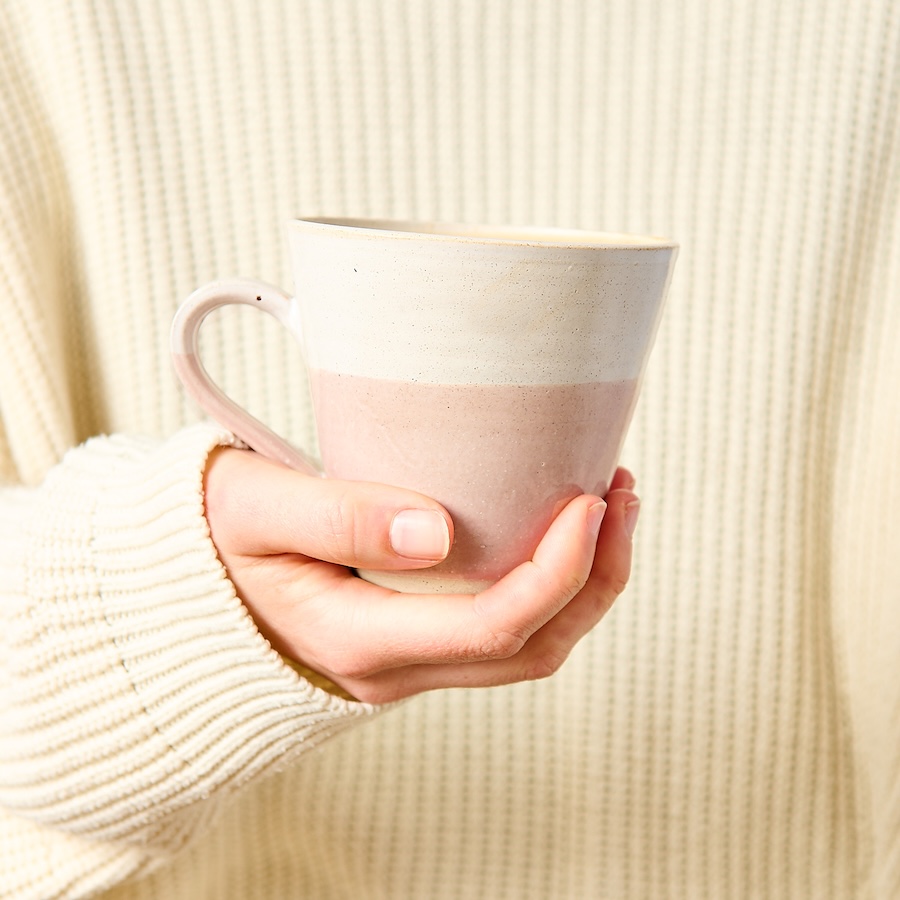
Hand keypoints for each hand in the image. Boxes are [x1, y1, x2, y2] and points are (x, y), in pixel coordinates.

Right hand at [202, 448, 639, 702]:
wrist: (193, 584)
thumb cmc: (217, 539)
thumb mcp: (255, 510)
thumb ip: (336, 515)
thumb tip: (436, 531)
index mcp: (359, 641)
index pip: (493, 628)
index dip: (559, 570)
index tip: (592, 498)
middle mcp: (396, 668)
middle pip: (532, 650)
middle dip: (596, 578)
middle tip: (620, 493)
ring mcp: (409, 662)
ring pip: (527, 650)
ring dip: (583, 585)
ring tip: (608, 505)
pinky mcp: (416, 641)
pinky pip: (503, 631)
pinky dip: (549, 585)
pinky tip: (555, 528)